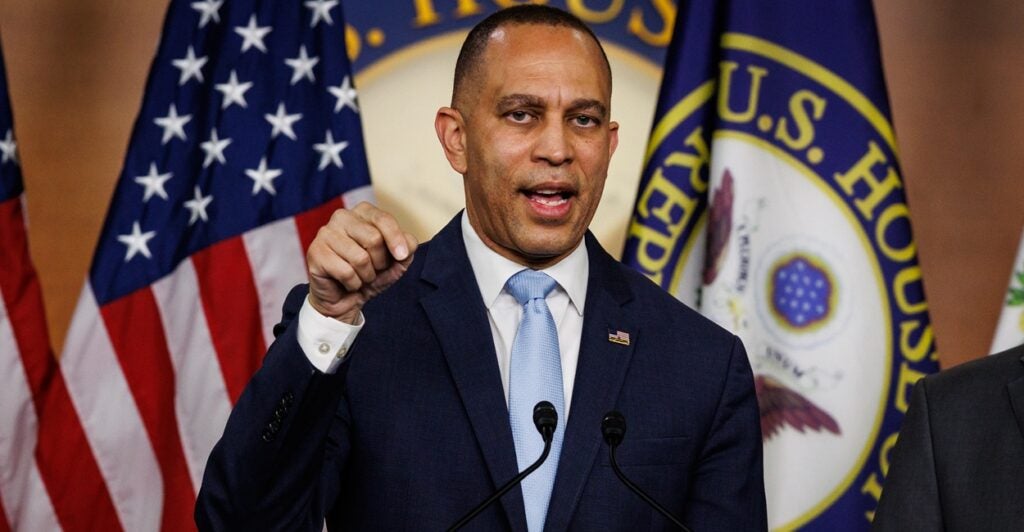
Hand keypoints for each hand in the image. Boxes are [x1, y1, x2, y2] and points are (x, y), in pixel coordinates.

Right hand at [306, 202, 418, 323]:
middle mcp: (342, 217)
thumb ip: (407, 248)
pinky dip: (353, 284)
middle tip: (372, 269)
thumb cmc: (370, 273)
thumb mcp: (396, 261)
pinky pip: (346, 272)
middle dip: (379, 262)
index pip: (383, 219)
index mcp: (362, 212)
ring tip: (359, 276)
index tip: (401, 256)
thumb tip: (408, 244)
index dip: (396, 239)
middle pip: (374, 239)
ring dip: (366, 276)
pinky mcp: (315, 253)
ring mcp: (325, 233)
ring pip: (360, 258)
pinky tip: (346, 282)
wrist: (346, 299)